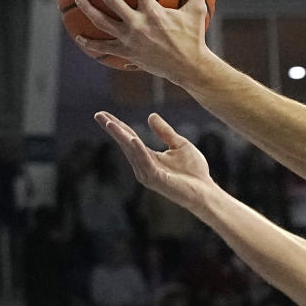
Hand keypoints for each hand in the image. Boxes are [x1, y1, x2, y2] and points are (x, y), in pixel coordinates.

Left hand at [74, 0, 209, 83]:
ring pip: (102, 22)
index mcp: (153, 12)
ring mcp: (130, 39)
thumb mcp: (197, 9)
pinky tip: (79, 37)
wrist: (189, 67)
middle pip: (111, 0)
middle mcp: (138, 24)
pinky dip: (90, 43)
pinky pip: (104, 47)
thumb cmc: (194, 37)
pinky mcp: (127, 52)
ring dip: (87, 8)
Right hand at [94, 111, 212, 208]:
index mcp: (149, 157)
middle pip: (126, 144)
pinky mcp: (157, 180)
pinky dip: (138, 151)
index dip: (118, 126)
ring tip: (110, 124)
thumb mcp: (179, 144)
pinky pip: (145, 163)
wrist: (206, 191)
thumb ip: (165, 132)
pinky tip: (133, 139)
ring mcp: (149, 174)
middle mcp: (144, 166)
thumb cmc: (194, 171)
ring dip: (121, 137)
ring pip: (132, 152)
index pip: (130, 138)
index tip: (103, 114)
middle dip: (113, 129)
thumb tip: (150, 115)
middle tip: (99, 115)